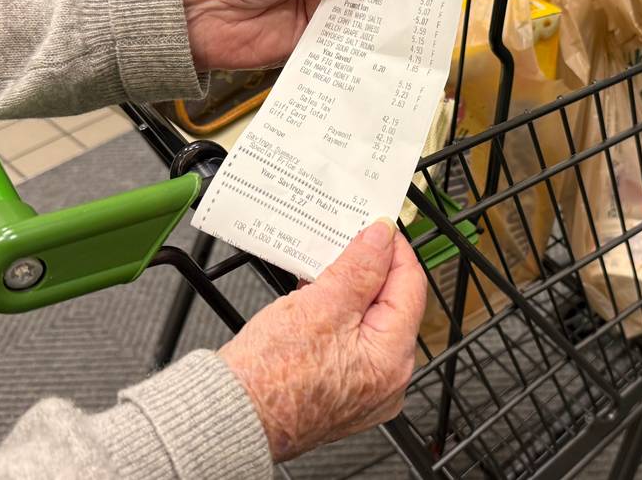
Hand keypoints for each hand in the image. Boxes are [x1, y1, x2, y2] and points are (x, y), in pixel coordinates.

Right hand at [219, 219, 426, 460]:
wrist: (231, 417)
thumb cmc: (269, 377)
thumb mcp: (320, 306)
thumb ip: (359, 268)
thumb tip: (381, 238)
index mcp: (392, 359)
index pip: (411, 286)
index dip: (394, 249)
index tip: (377, 225)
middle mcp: (388, 380)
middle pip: (392, 305)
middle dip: (369, 269)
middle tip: (346, 240)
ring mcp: (366, 389)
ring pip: (369, 322)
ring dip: (349, 291)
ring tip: (324, 267)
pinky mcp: (341, 391)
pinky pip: (350, 342)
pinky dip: (336, 317)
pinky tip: (314, 298)